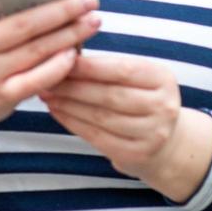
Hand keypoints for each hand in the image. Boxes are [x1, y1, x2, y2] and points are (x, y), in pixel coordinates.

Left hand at [39, 55, 186, 184]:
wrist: (164, 141)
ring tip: (48, 95)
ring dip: (69, 105)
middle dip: (73, 87)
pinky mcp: (138, 155)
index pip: (121, 70)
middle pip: (110, 95)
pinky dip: (73, 123)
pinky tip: (58, 113)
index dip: (89, 66)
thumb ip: (108, 67)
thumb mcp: (136, 78)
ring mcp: (153, 133)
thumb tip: (64, 56)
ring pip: (101, 117)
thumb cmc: (139, 99)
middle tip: (47, 79)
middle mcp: (163, 106)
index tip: (61, 59)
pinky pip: (98, 137)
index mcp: (163, 79)